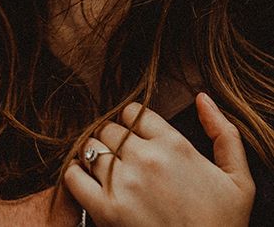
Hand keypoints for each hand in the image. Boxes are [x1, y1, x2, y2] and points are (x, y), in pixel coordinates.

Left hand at [65, 94, 254, 226]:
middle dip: (113, 138)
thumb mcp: (238, 180)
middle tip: (120, 156)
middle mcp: (146, 159)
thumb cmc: (222, 225)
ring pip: (90, 147)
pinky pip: (74, 176)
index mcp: (174, 145)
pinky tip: (86, 179)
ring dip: (94, 154)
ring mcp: (124, 183)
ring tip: (105, 168)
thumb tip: (203, 98)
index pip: (134, 112)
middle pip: (110, 128)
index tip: (135, 136)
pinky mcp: (106, 209)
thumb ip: (225, 134)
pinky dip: (75, 174)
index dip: (132, 122)